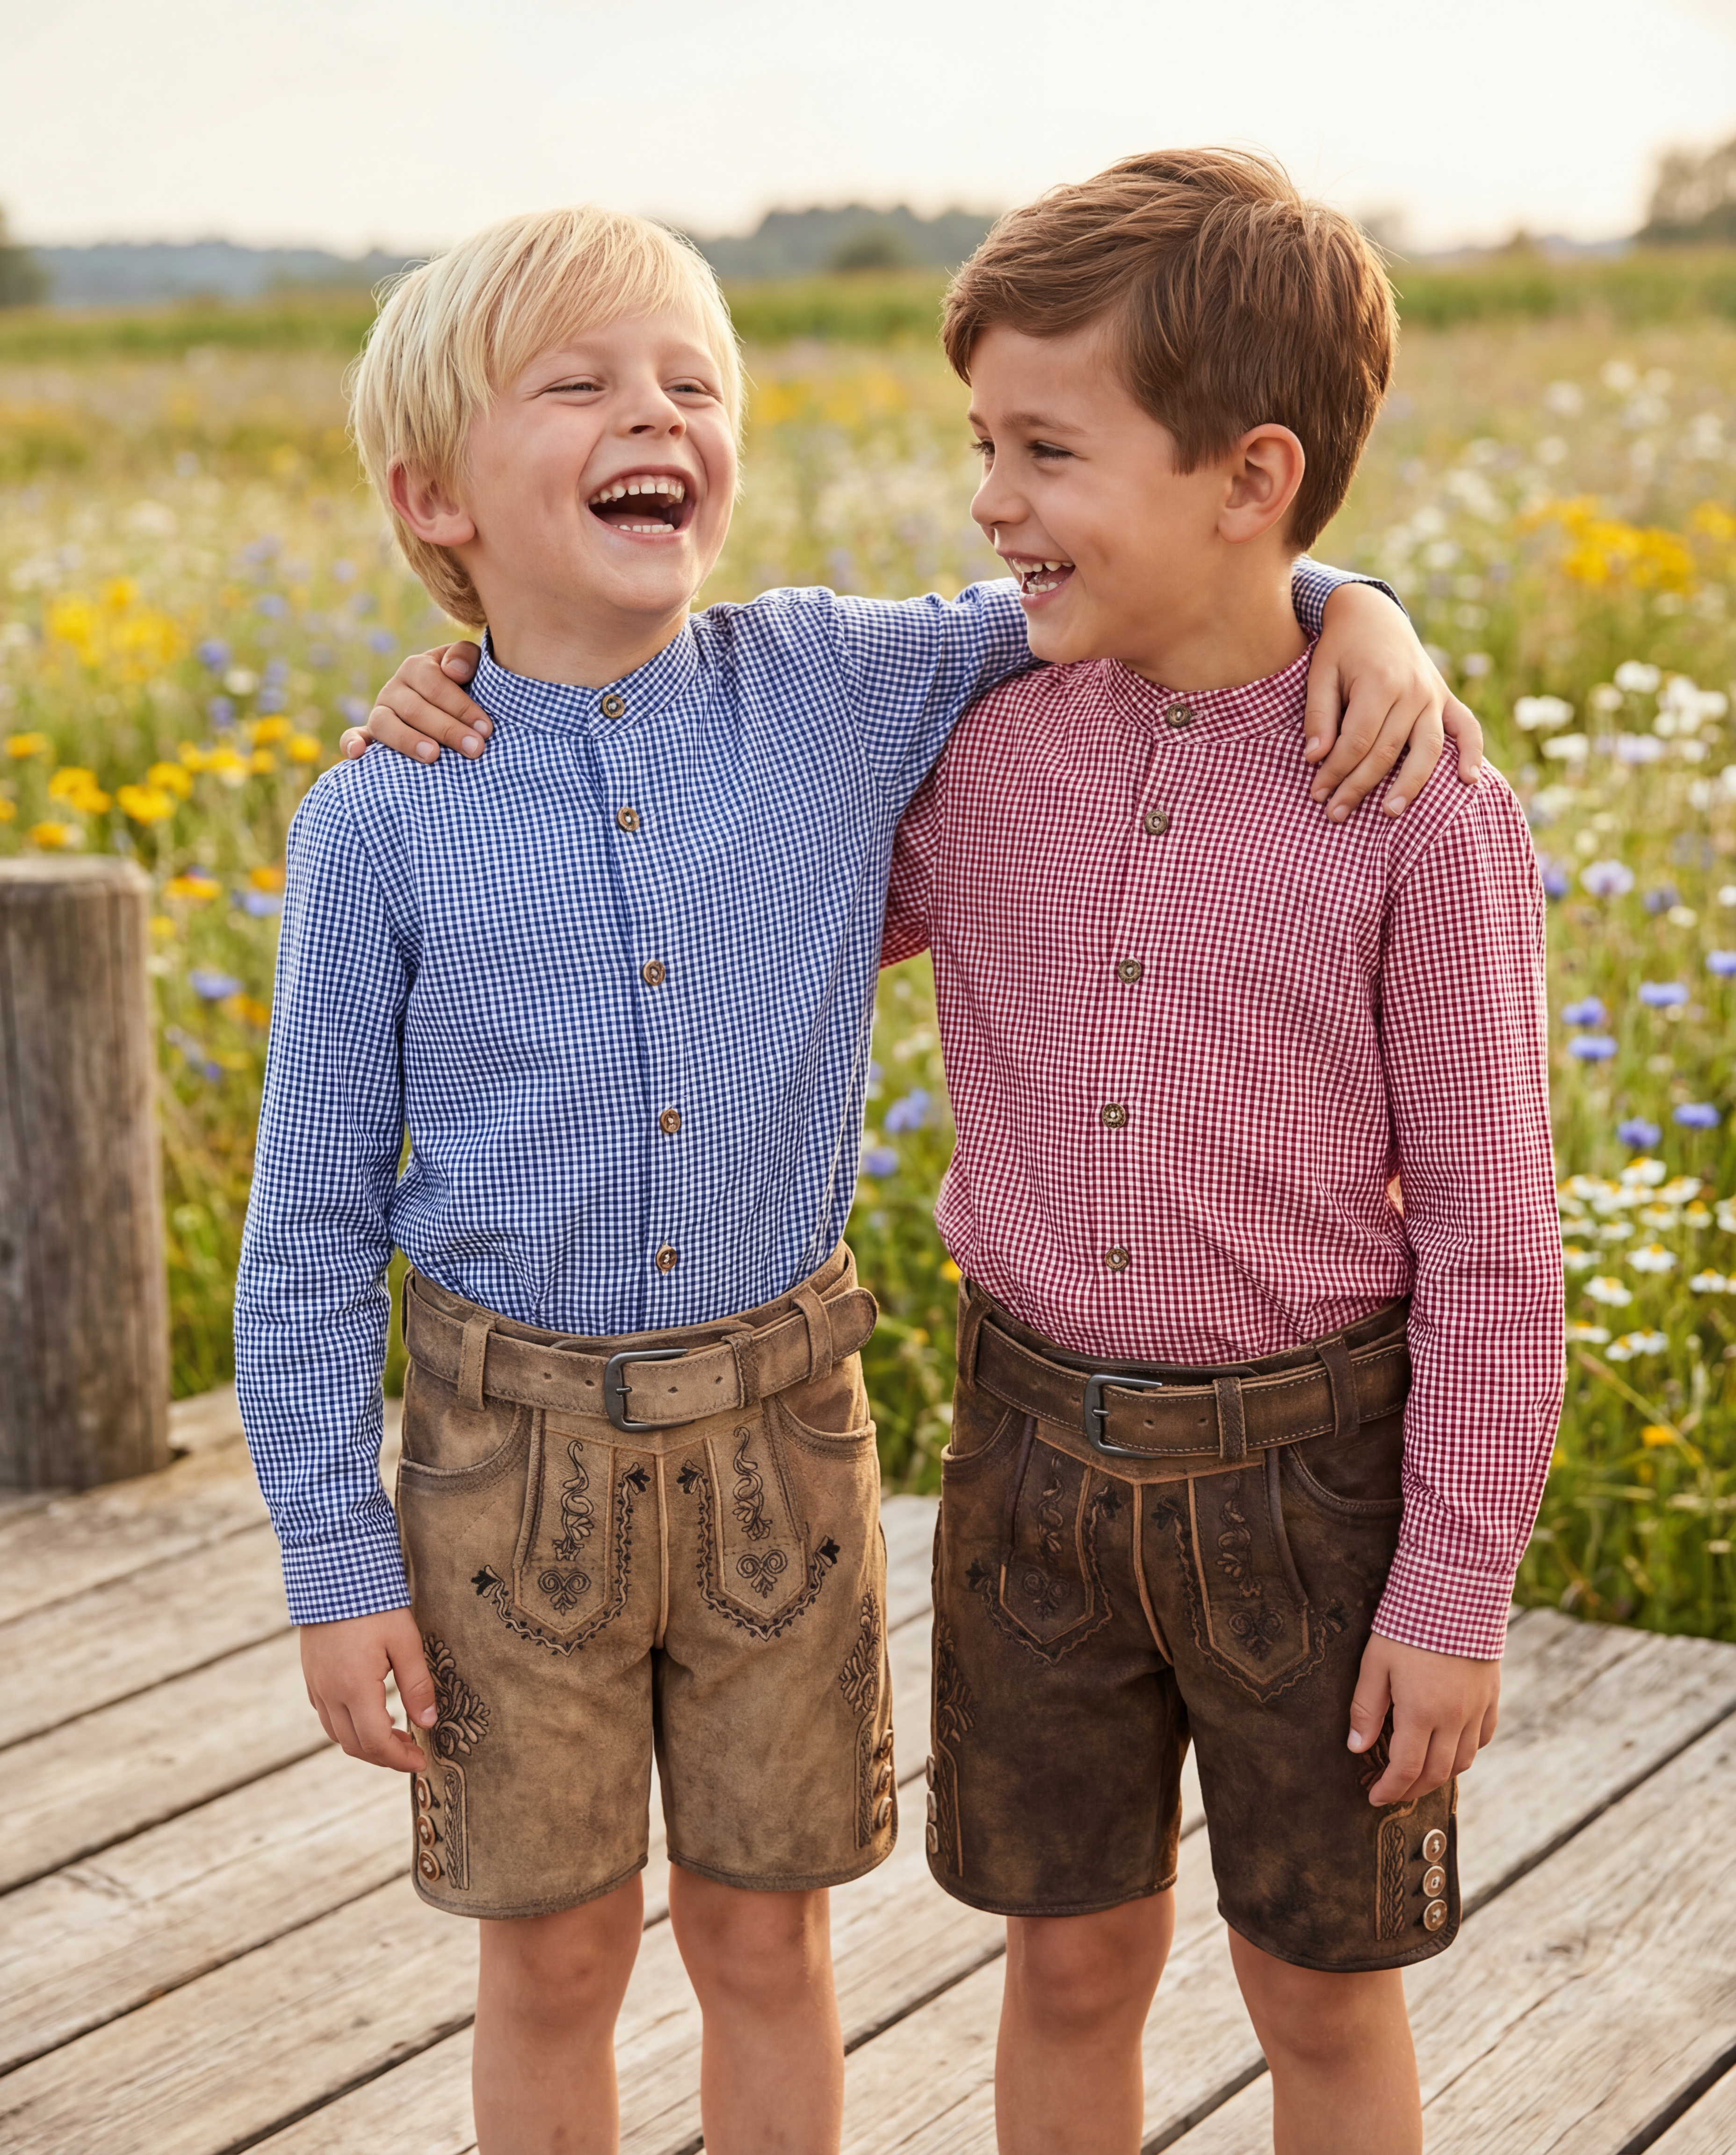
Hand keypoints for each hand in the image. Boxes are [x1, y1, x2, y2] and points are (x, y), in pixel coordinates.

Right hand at [300, 1607, 438, 1771]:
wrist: (334, 1572)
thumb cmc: (375, 1604)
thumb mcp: (405, 1641)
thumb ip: (417, 1685)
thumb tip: (429, 1723)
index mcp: (354, 1688)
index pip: (375, 1742)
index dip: (399, 1759)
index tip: (421, 1761)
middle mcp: (329, 1693)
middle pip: (354, 1745)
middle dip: (385, 1756)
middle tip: (412, 1752)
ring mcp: (316, 1686)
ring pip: (337, 1734)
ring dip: (365, 1744)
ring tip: (396, 1735)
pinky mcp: (311, 1676)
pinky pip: (327, 1716)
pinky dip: (349, 1726)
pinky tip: (371, 1714)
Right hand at [340, 641, 487, 763]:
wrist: (446, 705)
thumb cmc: (464, 686)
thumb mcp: (470, 665)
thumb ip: (466, 657)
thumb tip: (454, 671)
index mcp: (417, 668)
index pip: (436, 685)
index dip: (461, 706)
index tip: (486, 729)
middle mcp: (395, 689)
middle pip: (415, 708)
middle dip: (447, 729)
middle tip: (475, 749)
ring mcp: (380, 712)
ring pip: (386, 724)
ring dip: (408, 740)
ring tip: (434, 756)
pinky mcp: (370, 734)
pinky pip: (352, 737)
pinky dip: (352, 744)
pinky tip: (359, 754)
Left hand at [1305, 582, 1482, 820]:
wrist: (1372, 613)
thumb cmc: (1341, 647)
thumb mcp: (1320, 673)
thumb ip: (1319, 715)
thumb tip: (1315, 758)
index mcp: (1380, 682)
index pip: (1357, 741)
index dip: (1335, 771)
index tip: (1317, 793)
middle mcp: (1413, 691)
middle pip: (1387, 752)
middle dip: (1359, 786)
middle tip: (1336, 814)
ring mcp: (1434, 695)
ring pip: (1427, 749)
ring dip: (1410, 785)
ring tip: (1390, 813)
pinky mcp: (1446, 697)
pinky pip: (1467, 728)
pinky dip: (1472, 753)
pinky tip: (1468, 781)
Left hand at [1347, 1632, 1499, 1805]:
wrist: (1454, 1592)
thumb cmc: (1407, 1625)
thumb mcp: (1375, 1663)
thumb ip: (1366, 1709)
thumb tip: (1357, 1747)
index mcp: (1422, 1713)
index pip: (1406, 1769)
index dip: (1390, 1789)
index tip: (1375, 1797)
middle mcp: (1454, 1718)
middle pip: (1436, 1773)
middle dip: (1412, 1789)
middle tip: (1394, 1791)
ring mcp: (1477, 1708)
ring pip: (1463, 1760)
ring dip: (1440, 1774)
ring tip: (1419, 1774)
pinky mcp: (1491, 1695)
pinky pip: (1483, 1737)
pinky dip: (1467, 1751)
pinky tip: (1451, 1748)